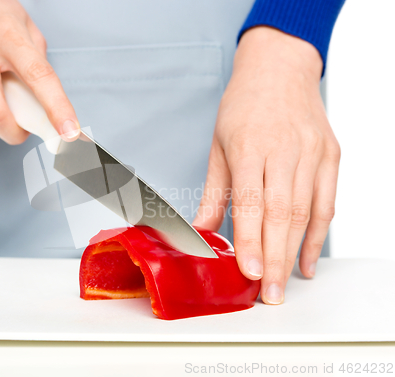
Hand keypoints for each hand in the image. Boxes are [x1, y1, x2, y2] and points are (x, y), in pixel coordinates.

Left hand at [193, 27, 340, 303]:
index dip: (252, 240)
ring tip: (283, 283)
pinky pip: (326, 204)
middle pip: (282, 214)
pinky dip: (317, 235)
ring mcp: (312, 153)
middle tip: (268, 293)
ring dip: (295, 253)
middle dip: (275, 258)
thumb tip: (203, 232)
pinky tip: (306, 259)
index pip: (252, 202)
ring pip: (307, 213)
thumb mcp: (219, 147)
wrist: (279, 69)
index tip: (250, 272)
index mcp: (250, 146)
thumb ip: (214, 194)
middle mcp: (285, 150)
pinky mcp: (330, 157)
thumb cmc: (244, 107)